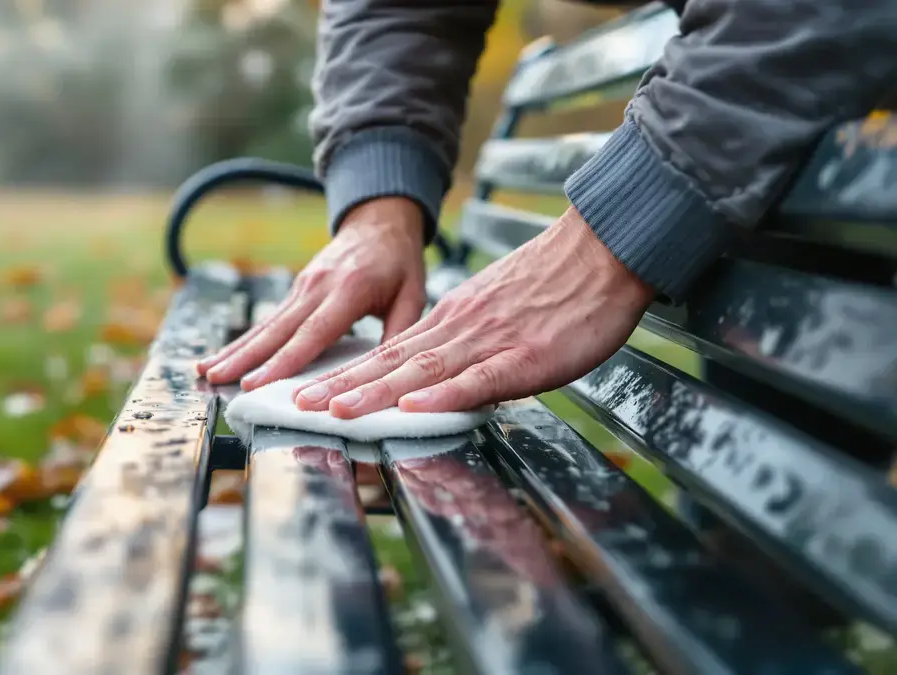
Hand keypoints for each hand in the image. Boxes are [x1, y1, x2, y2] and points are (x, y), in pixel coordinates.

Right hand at [197, 197, 426, 389]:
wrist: (380, 220)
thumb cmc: (399, 260)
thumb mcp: (413, 294)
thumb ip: (401, 332)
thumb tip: (389, 375)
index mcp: (349, 289)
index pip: (314, 332)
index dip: (285, 360)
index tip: (259, 382)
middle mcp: (318, 286)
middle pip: (278, 329)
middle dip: (246, 358)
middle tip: (218, 379)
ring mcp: (303, 286)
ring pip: (265, 325)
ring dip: (235, 350)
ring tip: (207, 371)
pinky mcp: (296, 289)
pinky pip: (268, 320)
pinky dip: (244, 341)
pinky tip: (223, 358)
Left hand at [292, 206, 653, 416]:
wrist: (606, 249)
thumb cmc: (559, 285)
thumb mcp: (499, 309)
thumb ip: (468, 341)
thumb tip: (438, 375)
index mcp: (454, 319)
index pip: (389, 351)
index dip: (347, 374)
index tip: (309, 392)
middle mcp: (460, 328)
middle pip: (390, 361)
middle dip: (340, 385)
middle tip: (295, 406)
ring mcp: (490, 340)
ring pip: (421, 369)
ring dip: (374, 391)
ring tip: (334, 409)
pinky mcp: (525, 355)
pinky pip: (479, 378)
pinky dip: (443, 393)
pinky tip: (414, 405)